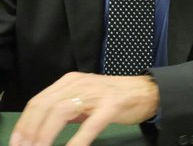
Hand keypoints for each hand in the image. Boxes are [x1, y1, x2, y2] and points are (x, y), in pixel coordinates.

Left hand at [9, 72, 158, 145]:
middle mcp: (80, 83)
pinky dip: (76, 141)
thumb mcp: (86, 98)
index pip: (39, 101)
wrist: (148, 90)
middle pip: (45, 106)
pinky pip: (89, 126)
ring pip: (61, 112)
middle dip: (30, 131)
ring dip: (46, 136)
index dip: (24, 124)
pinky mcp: (111, 106)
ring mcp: (96, 94)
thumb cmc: (116, 97)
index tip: (16, 143)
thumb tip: (41, 130)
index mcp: (71, 81)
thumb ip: (66, 108)